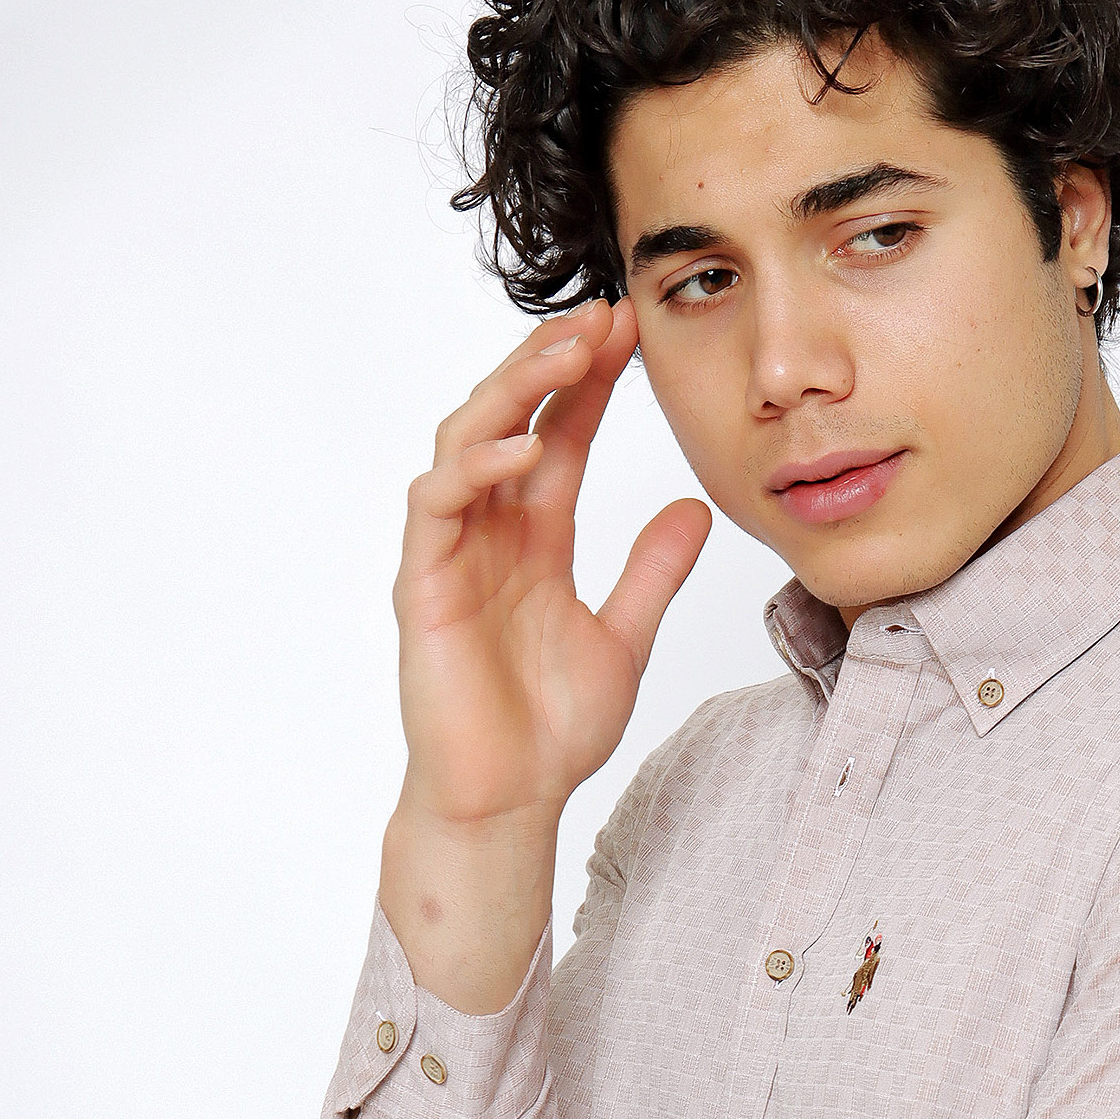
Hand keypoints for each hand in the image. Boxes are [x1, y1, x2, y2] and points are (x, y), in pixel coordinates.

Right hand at [392, 296, 708, 826]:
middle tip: (602, 317)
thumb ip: (652, 573)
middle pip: (512, 417)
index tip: (631, 331)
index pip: (562, 433)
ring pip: (467, 439)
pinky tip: (525, 445)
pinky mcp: (423, 583)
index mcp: (534, 537)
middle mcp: (489, 532)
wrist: (508, 801)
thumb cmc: (550, 731)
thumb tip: (696, 510)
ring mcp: (451, 552)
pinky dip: (478, 465)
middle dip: (552, 362)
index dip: (590, 381)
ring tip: (567, 353)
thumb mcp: (625, 639)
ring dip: (513, 389)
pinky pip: (439, 503)